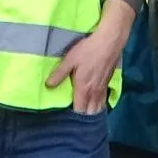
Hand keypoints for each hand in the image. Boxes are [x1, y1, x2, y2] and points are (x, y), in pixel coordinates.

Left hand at [46, 0, 134, 114]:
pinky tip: (97, 104)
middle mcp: (94, 91)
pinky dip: (100, 104)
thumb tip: (48, 86)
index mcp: (83, 88)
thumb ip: (59, 74)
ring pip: (99, 107)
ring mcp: (103, 88)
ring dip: (93, 112)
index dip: (74, 115)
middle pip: (90, 112)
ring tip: (86, 113)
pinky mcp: (108, 82)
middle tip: (76, 116)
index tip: (67, 115)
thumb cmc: (88, 50)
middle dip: (84, 116)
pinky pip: (104, 99)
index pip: (79, 109)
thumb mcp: (70, 60)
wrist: (109, 41)